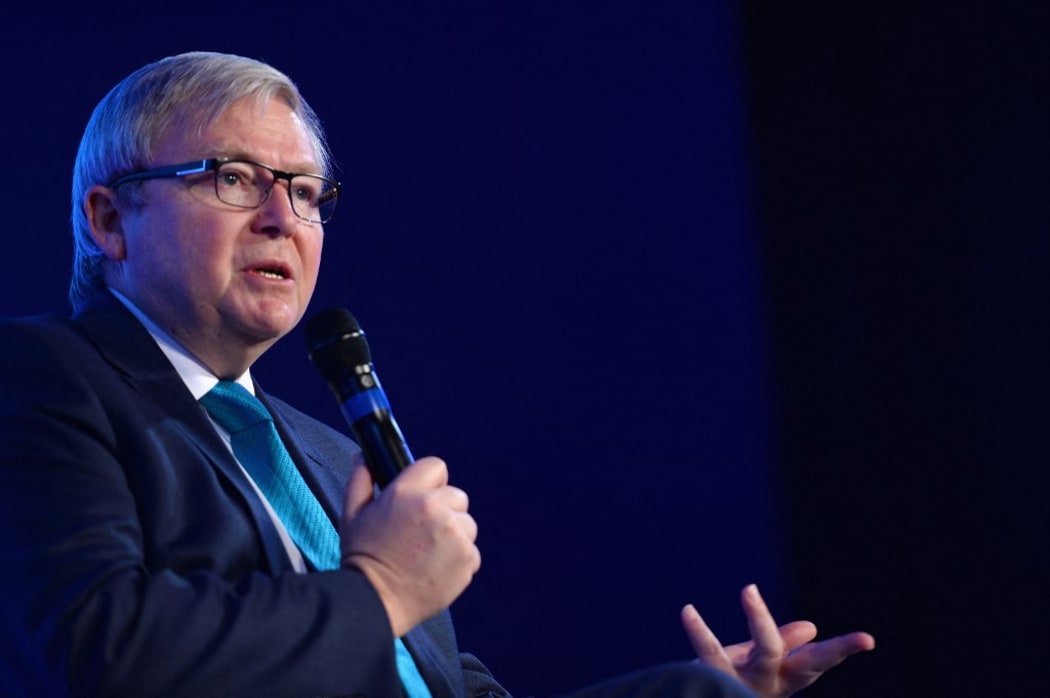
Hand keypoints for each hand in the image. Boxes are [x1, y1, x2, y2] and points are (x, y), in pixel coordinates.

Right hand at [339, 457, 479, 636]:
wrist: (374, 602)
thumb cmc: (363, 558)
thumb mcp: (352, 515)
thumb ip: (360, 481)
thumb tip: (363, 458)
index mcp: (407, 493)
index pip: (437, 466)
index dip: (430, 481)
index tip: (421, 497)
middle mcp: (435, 509)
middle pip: (456, 496)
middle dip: (443, 510)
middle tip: (421, 532)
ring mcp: (454, 534)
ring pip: (467, 524)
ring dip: (453, 535)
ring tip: (428, 553)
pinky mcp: (466, 558)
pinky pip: (471, 550)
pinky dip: (458, 559)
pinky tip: (435, 568)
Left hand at [681, 584, 874, 697]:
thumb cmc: (743, 684)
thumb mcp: (767, 662)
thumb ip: (782, 643)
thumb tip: (810, 628)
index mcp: (786, 675)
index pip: (817, 660)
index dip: (841, 649)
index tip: (867, 639)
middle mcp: (762, 683)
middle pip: (768, 652)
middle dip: (759, 621)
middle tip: (746, 588)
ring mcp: (733, 687)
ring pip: (721, 658)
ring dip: (711, 628)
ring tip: (706, 597)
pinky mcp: (708, 687)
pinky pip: (702, 658)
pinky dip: (698, 632)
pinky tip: (688, 610)